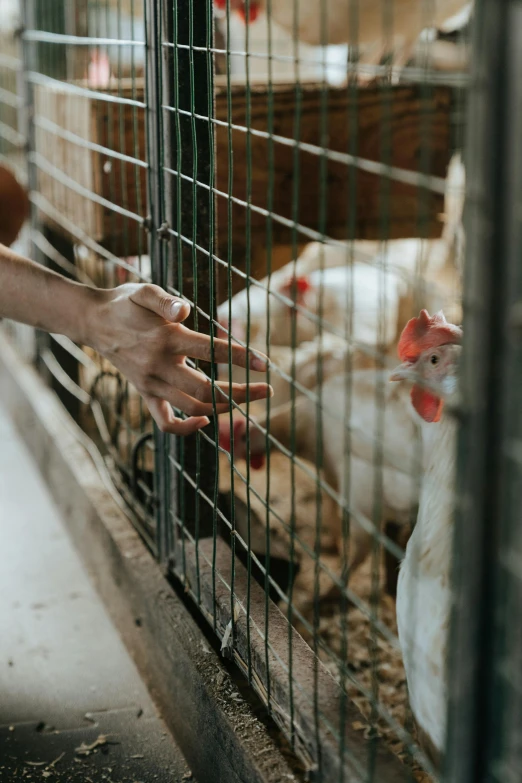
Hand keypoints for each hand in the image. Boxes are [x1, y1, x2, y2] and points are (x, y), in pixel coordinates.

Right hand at [86, 283, 271, 434]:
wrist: (93, 321)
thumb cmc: (125, 303)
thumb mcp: (143, 290)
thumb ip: (165, 299)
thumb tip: (185, 309)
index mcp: (165, 339)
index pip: (212, 351)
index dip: (242, 358)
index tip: (266, 364)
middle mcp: (159, 366)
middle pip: (206, 389)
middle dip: (241, 393)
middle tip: (267, 390)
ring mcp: (151, 384)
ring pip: (192, 407)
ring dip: (223, 408)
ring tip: (246, 399)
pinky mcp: (145, 394)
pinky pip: (165, 422)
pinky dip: (187, 426)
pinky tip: (206, 417)